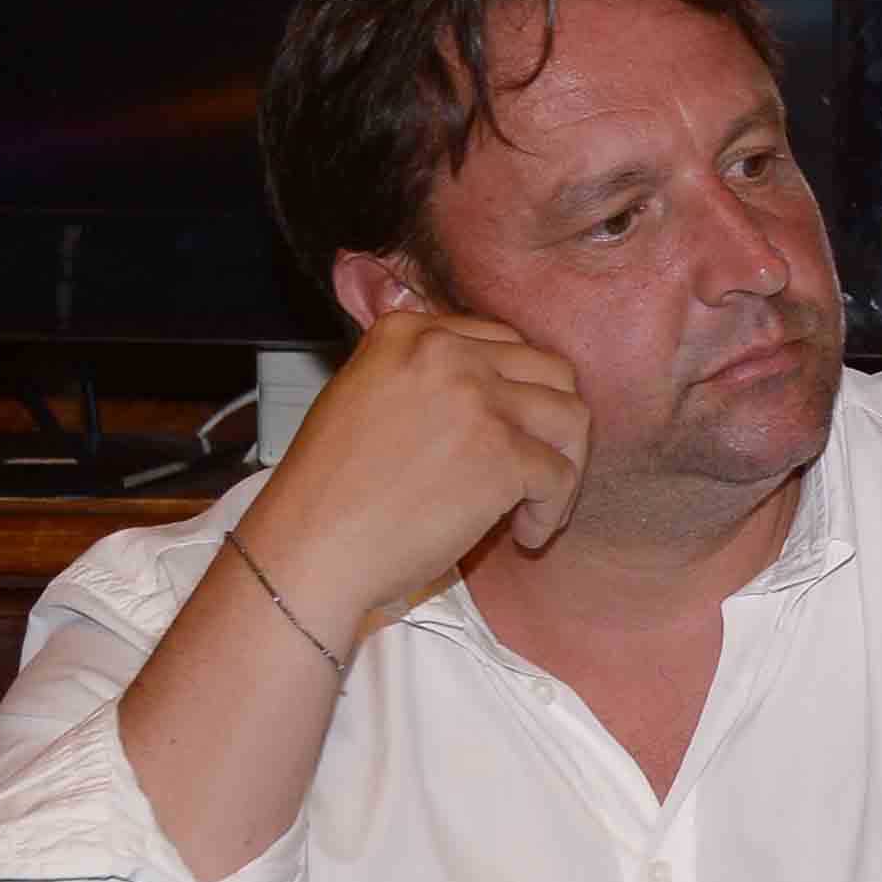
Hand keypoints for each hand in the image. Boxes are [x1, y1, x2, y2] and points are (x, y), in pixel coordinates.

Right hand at [237, 310, 591, 632]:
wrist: (310, 547)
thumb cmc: (331, 494)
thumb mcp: (363, 399)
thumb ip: (421, 378)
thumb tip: (491, 386)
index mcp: (408, 333)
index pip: (504, 343)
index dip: (518, 394)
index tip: (510, 433)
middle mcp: (445, 353)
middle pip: (550, 371)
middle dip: (555, 424)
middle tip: (542, 467)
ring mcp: (477, 400)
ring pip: (571, 417)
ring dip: (566, 464)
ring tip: (538, 504)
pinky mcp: (502, 453)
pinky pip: (561, 475)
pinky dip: (551, 511)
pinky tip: (524, 534)